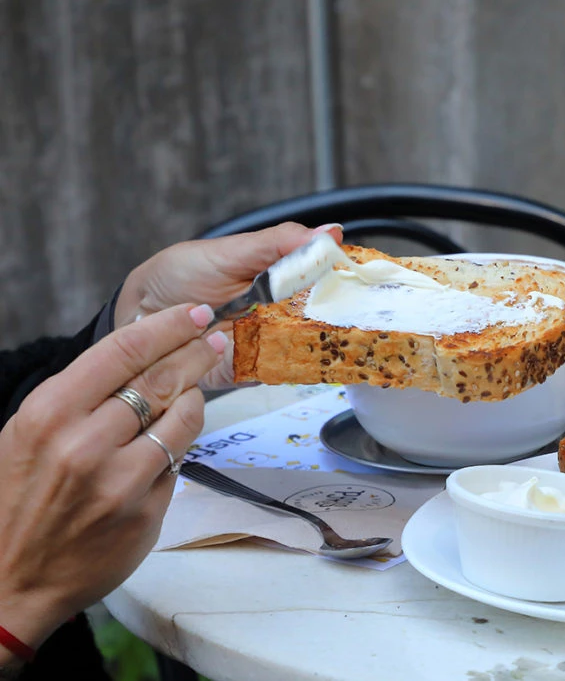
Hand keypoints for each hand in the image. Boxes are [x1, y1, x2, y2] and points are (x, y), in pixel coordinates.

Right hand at [0, 304, 222, 650]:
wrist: (10, 579)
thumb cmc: (18, 499)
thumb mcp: (28, 433)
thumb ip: (79, 394)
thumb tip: (138, 348)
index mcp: (48, 413)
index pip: (123, 351)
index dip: (168, 325)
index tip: (196, 313)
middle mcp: (84, 444)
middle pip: (160, 379)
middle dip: (196, 352)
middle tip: (216, 340)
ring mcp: (119, 481)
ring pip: (181, 418)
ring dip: (195, 396)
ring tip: (197, 386)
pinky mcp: (146, 511)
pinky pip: (178, 461)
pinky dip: (182, 442)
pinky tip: (179, 432)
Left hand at [115, 222, 342, 388]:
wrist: (137, 317)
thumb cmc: (180, 276)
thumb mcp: (230, 252)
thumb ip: (279, 243)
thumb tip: (330, 232)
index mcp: (285, 275)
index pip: (331, 278)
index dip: (353, 282)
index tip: (368, 281)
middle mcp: (285, 310)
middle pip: (330, 317)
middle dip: (347, 316)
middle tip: (357, 312)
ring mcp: (273, 341)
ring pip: (313, 346)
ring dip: (321, 342)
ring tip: (320, 336)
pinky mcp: (256, 370)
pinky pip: (283, 372)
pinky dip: (291, 366)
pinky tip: (296, 355)